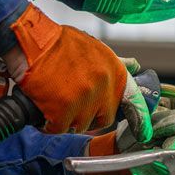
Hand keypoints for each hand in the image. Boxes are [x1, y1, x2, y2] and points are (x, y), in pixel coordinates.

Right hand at [2, 4, 151, 140]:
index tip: (143, 133)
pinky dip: (50, 124)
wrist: (31, 42)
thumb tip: (134, 66)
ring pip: (81, 125)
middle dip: (91, 115)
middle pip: (104, 118)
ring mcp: (84, 100)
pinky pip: (59, 128)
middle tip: (74, 104)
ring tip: (56, 102)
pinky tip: (44, 111)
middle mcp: (103, 87)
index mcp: (113, 71)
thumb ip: (113, 63)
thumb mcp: (93, 47)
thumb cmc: (58, 43)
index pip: (133, 100)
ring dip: (69, 119)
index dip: (139, 119)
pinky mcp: (63, 111)